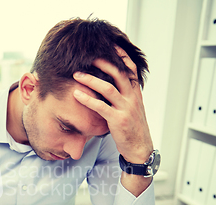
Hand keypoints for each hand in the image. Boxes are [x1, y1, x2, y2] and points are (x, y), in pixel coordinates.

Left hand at [72, 46, 152, 163]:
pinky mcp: (118, 120)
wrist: (139, 148)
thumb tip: (114, 83)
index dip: (121, 56)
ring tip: (77, 74)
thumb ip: (125, 95)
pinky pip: (101, 107)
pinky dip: (87, 100)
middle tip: (87, 56)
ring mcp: (126, 109)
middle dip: (103, 63)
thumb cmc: (132, 128)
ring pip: (108, 88)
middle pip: (119, 74)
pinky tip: (76, 95)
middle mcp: (132, 98)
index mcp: (135, 93)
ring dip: (91, 80)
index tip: (110, 45)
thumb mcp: (132, 108)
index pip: (130, 69)